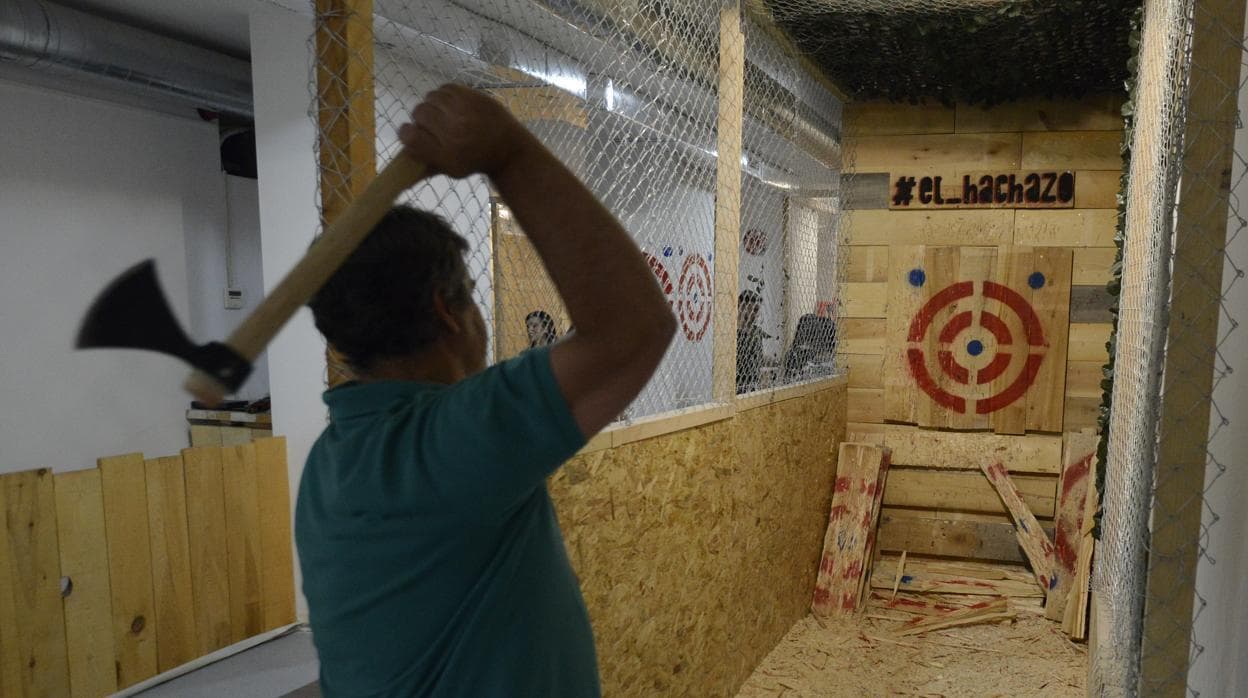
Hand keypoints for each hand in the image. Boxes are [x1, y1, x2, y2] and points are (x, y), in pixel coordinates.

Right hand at [398, 84, 533, 178]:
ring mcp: (463, 111)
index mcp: (446, 154)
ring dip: (432, 105)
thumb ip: (425, 168)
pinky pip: (443, 88)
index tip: (411, 134)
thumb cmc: (475, 160)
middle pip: (418, 113)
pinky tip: (450, 105)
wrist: (508, 148)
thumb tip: (400, 176)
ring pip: (430, 98)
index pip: (410, 137)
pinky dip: (443, 95)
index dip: (406, 134)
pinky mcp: (472, 96)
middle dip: (421, 119)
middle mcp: (453, 131)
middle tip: (431, 124)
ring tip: (442, 113)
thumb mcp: (452, 170)